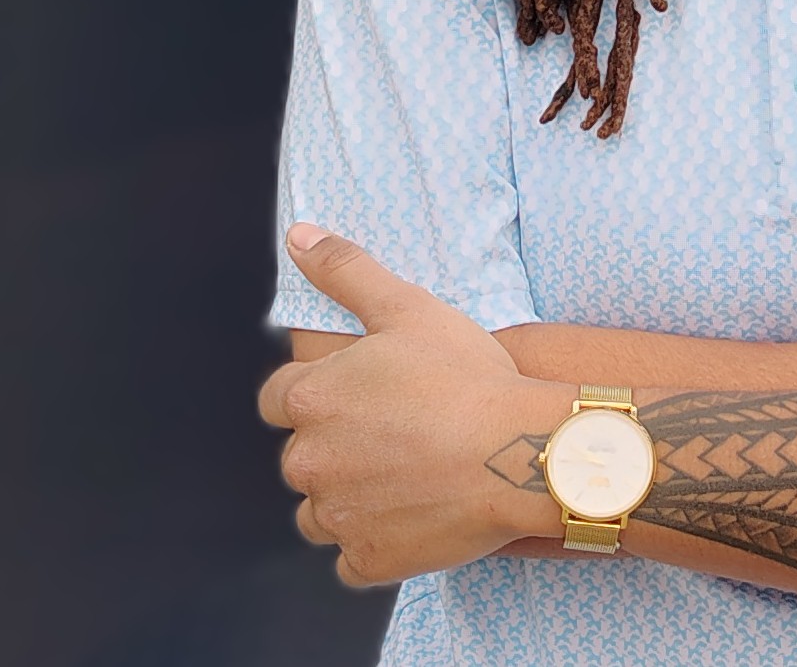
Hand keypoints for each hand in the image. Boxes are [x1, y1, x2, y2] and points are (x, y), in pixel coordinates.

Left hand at [257, 225, 563, 585]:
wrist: (519, 450)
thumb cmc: (464, 374)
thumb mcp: (407, 306)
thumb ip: (345, 270)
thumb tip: (298, 235)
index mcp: (309, 399)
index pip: (277, 400)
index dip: (317, 392)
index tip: (359, 392)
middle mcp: (308, 461)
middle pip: (301, 455)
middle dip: (336, 443)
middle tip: (397, 427)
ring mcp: (336, 517)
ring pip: (321, 510)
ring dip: (350, 494)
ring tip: (407, 470)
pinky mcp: (366, 561)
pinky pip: (353, 555)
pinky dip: (375, 538)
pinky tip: (415, 510)